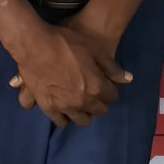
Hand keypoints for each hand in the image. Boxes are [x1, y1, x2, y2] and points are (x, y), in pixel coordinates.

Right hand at [8, 21, 129, 127]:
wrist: (34, 44)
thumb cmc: (66, 42)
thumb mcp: (94, 49)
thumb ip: (112, 67)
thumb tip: (128, 79)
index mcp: (96, 87)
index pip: (111, 97)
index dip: (110, 89)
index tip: (105, 83)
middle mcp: (82, 102)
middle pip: (98, 111)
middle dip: (98, 102)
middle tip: (92, 92)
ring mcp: (64, 107)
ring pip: (80, 120)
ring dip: (83, 112)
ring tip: (78, 101)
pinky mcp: (47, 107)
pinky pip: (60, 120)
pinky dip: (64, 116)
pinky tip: (63, 107)